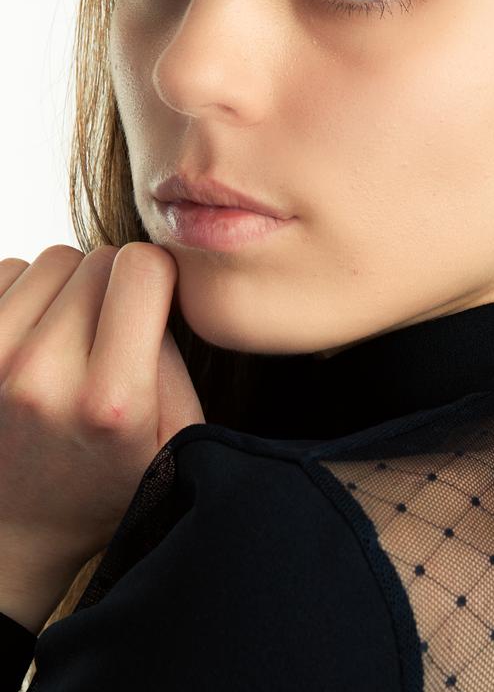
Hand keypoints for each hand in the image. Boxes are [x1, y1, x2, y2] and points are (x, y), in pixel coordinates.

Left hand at [0, 242, 204, 576]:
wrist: (12, 534)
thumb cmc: (109, 480)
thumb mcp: (177, 436)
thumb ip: (174, 356)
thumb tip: (154, 283)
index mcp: (110, 399)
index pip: (141, 267)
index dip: (159, 275)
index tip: (156, 305)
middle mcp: (40, 377)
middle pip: (96, 258)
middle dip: (115, 282)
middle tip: (114, 331)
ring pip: (48, 260)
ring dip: (69, 287)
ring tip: (73, 338)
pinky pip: (6, 272)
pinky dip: (27, 293)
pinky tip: (37, 336)